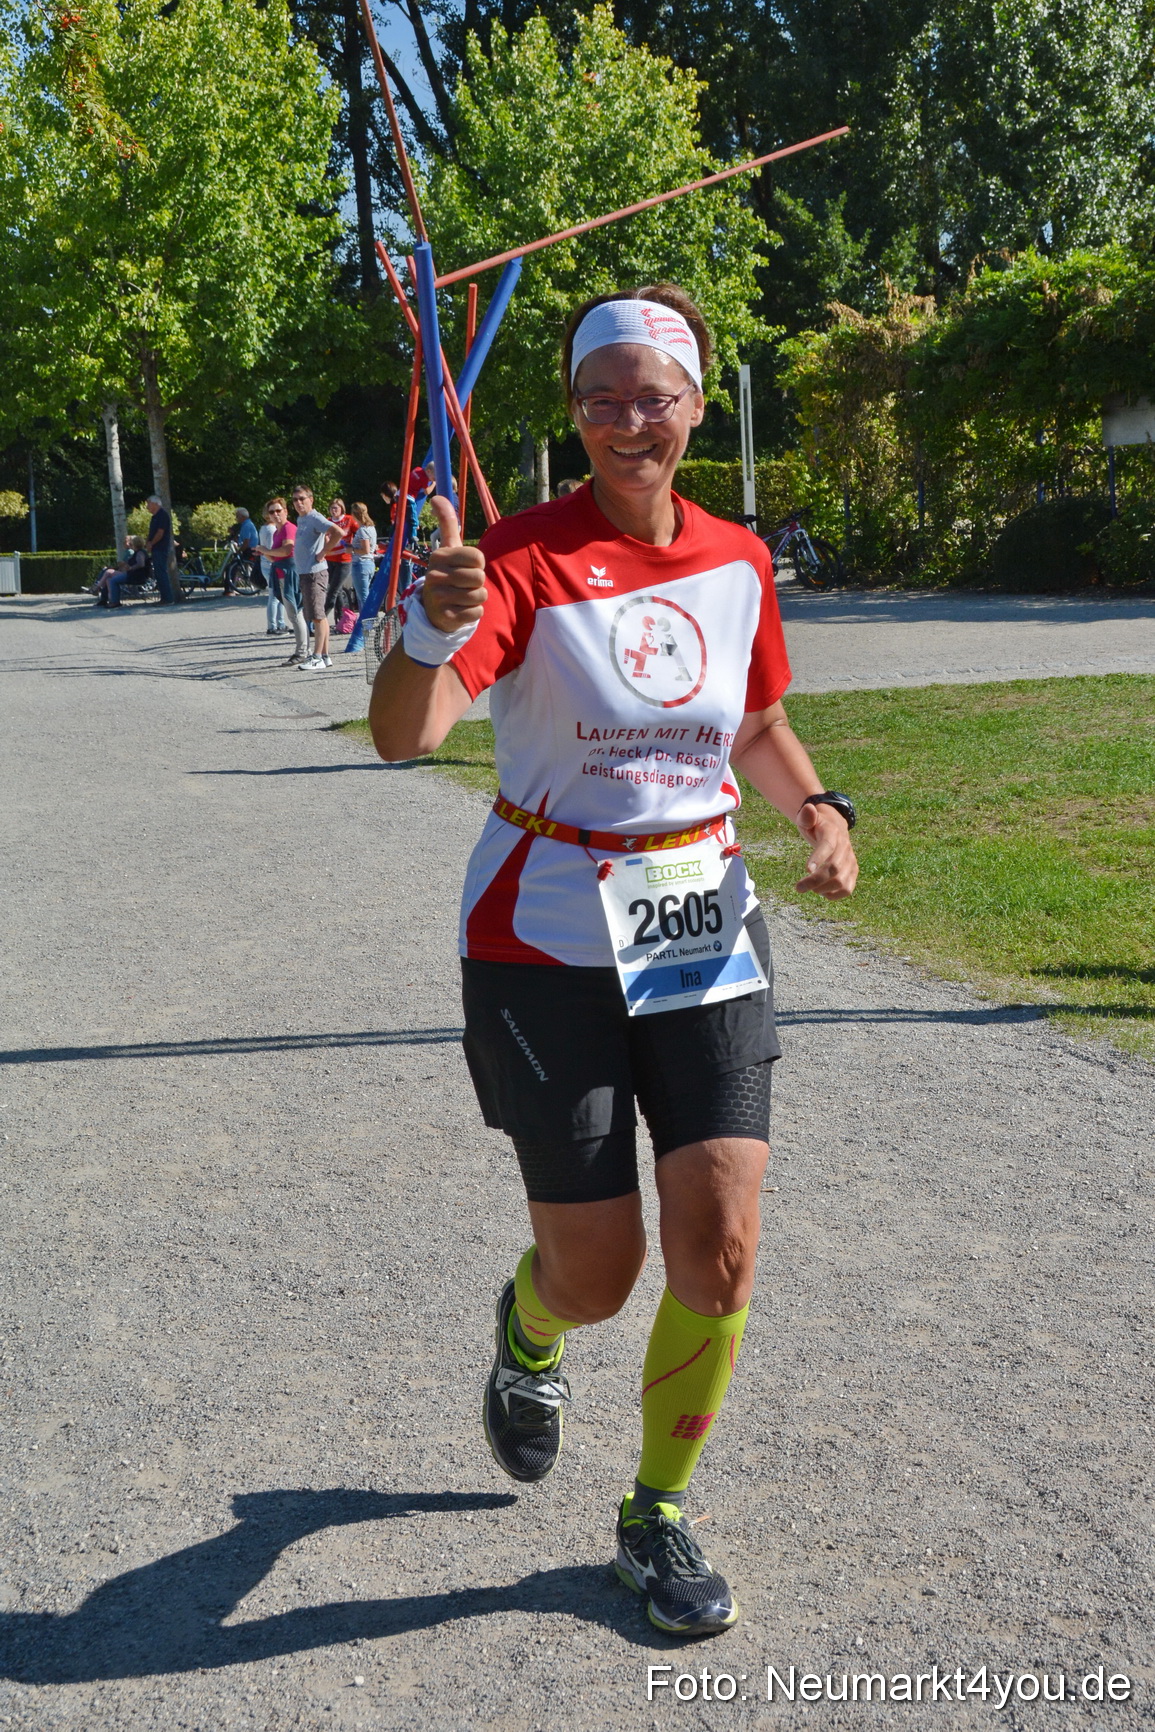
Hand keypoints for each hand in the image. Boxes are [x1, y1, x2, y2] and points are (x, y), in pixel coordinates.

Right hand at [422, 495, 485, 632]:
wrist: (433, 610)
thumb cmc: (448, 574)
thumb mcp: (448, 549)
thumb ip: (447, 523)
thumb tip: (437, 497)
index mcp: (439, 556)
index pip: (478, 557)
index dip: (478, 564)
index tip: (465, 567)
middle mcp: (435, 575)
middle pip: (480, 577)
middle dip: (477, 583)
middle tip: (463, 585)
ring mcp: (438, 597)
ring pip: (480, 595)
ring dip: (476, 598)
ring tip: (462, 597)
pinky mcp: (445, 616)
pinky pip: (477, 613)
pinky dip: (473, 613)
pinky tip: (460, 610)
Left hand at [795, 801, 858, 898]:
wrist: (834, 826)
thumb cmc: (816, 824)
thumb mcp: (807, 818)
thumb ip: (806, 816)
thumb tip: (808, 809)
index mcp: (833, 833)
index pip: (828, 846)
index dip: (818, 858)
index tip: (806, 869)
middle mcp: (845, 848)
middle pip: (834, 868)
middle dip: (815, 881)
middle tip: (798, 887)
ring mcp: (851, 861)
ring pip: (841, 882)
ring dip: (823, 889)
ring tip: (809, 888)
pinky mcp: (853, 872)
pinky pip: (847, 889)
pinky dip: (833, 895)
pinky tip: (820, 892)